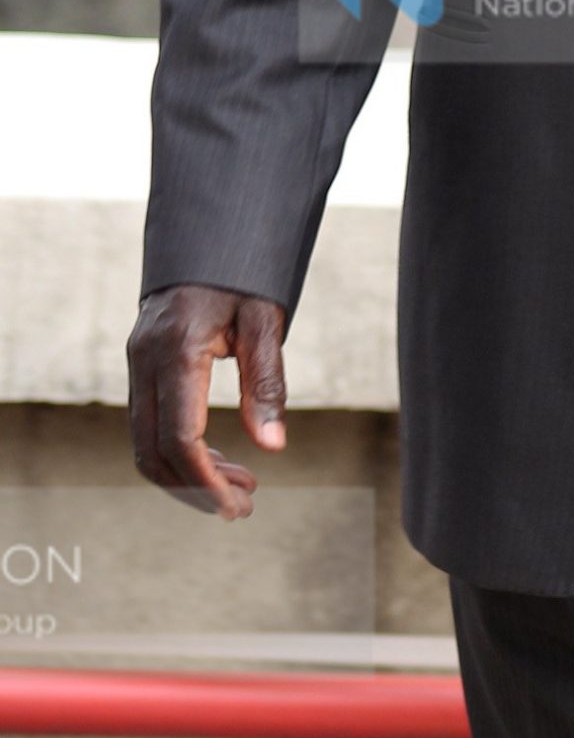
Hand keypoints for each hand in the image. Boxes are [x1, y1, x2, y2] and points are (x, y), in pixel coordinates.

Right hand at [127, 285, 288, 520]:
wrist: (210, 231)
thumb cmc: (243, 271)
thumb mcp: (265, 319)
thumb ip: (266, 381)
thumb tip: (272, 447)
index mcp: (175, 350)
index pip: (179, 437)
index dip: (205, 479)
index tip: (237, 504)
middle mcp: (145, 360)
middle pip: (152, 451)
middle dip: (195, 488)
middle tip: (243, 506)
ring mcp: (137, 363)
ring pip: (146, 443)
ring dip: (188, 474)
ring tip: (241, 486)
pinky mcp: (142, 366)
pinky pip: (150, 423)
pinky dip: (180, 450)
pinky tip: (220, 458)